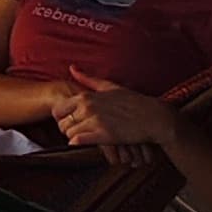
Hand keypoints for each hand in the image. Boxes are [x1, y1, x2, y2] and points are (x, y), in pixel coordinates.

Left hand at [46, 77, 177, 154]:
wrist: (153, 117)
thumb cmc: (133, 102)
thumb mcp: (110, 87)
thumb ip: (88, 79)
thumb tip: (72, 67)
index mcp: (86, 96)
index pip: (58, 109)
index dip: (61, 118)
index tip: (71, 122)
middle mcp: (87, 107)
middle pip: (61, 123)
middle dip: (67, 130)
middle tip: (79, 133)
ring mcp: (95, 121)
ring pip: (69, 134)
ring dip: (76, 138)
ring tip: (87, 138)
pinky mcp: (104, 135)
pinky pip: (78, 141)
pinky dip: (80, 144)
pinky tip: (89, 143)